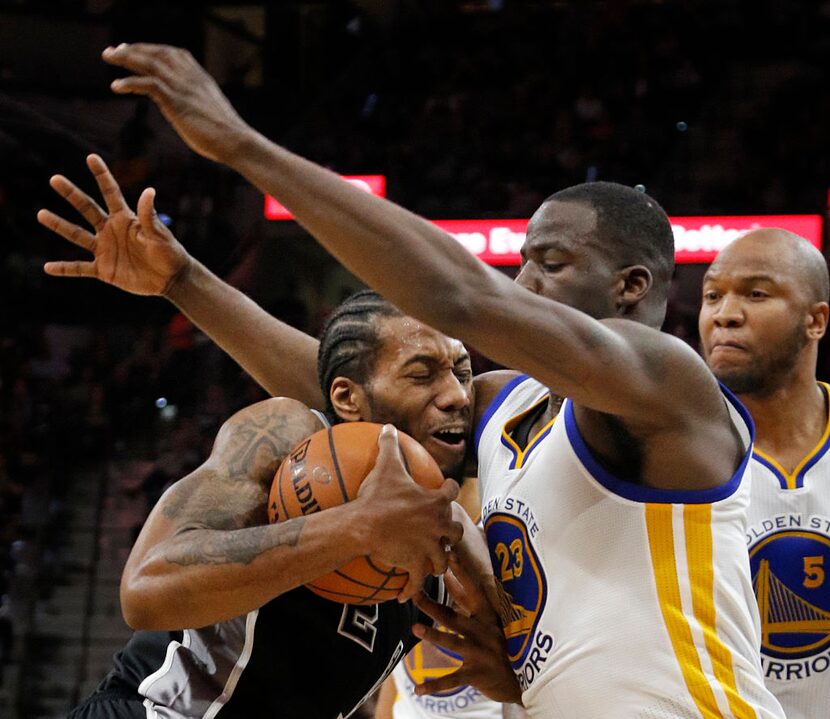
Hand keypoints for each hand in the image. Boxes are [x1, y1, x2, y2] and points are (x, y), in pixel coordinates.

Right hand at [38, 154, 189, 295]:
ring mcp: (105, 250)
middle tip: (54, 179)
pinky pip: (80, 268)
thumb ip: (149, 216)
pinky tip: (48, 267)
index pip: (110, 193)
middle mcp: (111, 231)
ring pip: (77, 235)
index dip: (102, 175)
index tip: (91, 157)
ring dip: (59, 225)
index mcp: (125, 219)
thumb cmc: (169, 253)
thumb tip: (149, 190)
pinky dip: (65, 269)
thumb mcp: (160, 235)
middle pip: (87, 209)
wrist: (171, 279)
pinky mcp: (104, 270)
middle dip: (71, 194)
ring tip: (41, 214)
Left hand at [102, 43, 249, 162]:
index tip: (133, 49)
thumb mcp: (209, 110)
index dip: (149, 49)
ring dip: (125, 58)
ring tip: (108, 58)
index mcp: (199, 76)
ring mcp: (182, 86)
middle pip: (156, 53)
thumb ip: (195, 102)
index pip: (171, 53)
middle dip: (133, 49)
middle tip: (112, 52)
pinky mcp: (175, 100)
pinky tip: (115, 86)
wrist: (235, 140)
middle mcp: (189, 76)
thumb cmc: (225, 133)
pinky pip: (147, 84)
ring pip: (149, 63)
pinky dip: (129, 83)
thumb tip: (185, 108)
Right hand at [355, 425, 463, 601]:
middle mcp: (439, 525)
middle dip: (450, 533)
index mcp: (436, 501)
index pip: (452, 492)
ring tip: (429, 563)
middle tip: (440, 534)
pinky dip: (411, 589)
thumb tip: (388, 427)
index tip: (445, 492)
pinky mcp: (418, 565)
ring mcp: (430, 547)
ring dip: (437, 562)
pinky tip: (404, 595)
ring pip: (443, 560)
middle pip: (456, 532)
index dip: (449, 491)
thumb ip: (390, 445)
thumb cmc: (378, 495)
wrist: (365, 524)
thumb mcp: (386, 466)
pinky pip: (418, 582)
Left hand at [410, 554, 522, 703]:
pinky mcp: (477, 674)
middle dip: (433, 606)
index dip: (462, 572)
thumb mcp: (489, 621)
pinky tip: (418, 689)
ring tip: (415, 627)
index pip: (473, 590)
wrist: (523, 681)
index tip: (449, 555)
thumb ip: (468, 601)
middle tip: (414, 594)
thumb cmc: (501, 645)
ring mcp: (481, 653)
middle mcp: (484, 632)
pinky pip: (453, 679)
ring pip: (453, 641)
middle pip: (454, 616)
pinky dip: (435, 685)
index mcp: (487, 617)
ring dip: (433, 635)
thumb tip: (448, 577)